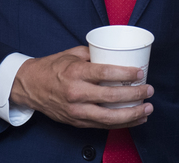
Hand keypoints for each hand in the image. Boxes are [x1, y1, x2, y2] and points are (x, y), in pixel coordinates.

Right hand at [10, 46, 152, 128]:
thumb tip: (115, 52)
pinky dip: (121, 124)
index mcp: (75, 73)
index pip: (105, 74)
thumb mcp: (71, 54)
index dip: (125, 74)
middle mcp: (76, 93)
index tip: (140, 73)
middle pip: (111, 97)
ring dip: (132, 114)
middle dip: (134, 94)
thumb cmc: (51, 68)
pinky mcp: (77, 122)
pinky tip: (135, 120)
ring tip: (147, 109)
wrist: (29, 86)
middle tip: (149, 90)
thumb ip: (93, 54)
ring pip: (109, 117)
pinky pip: (102, 125)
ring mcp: (76, 111)